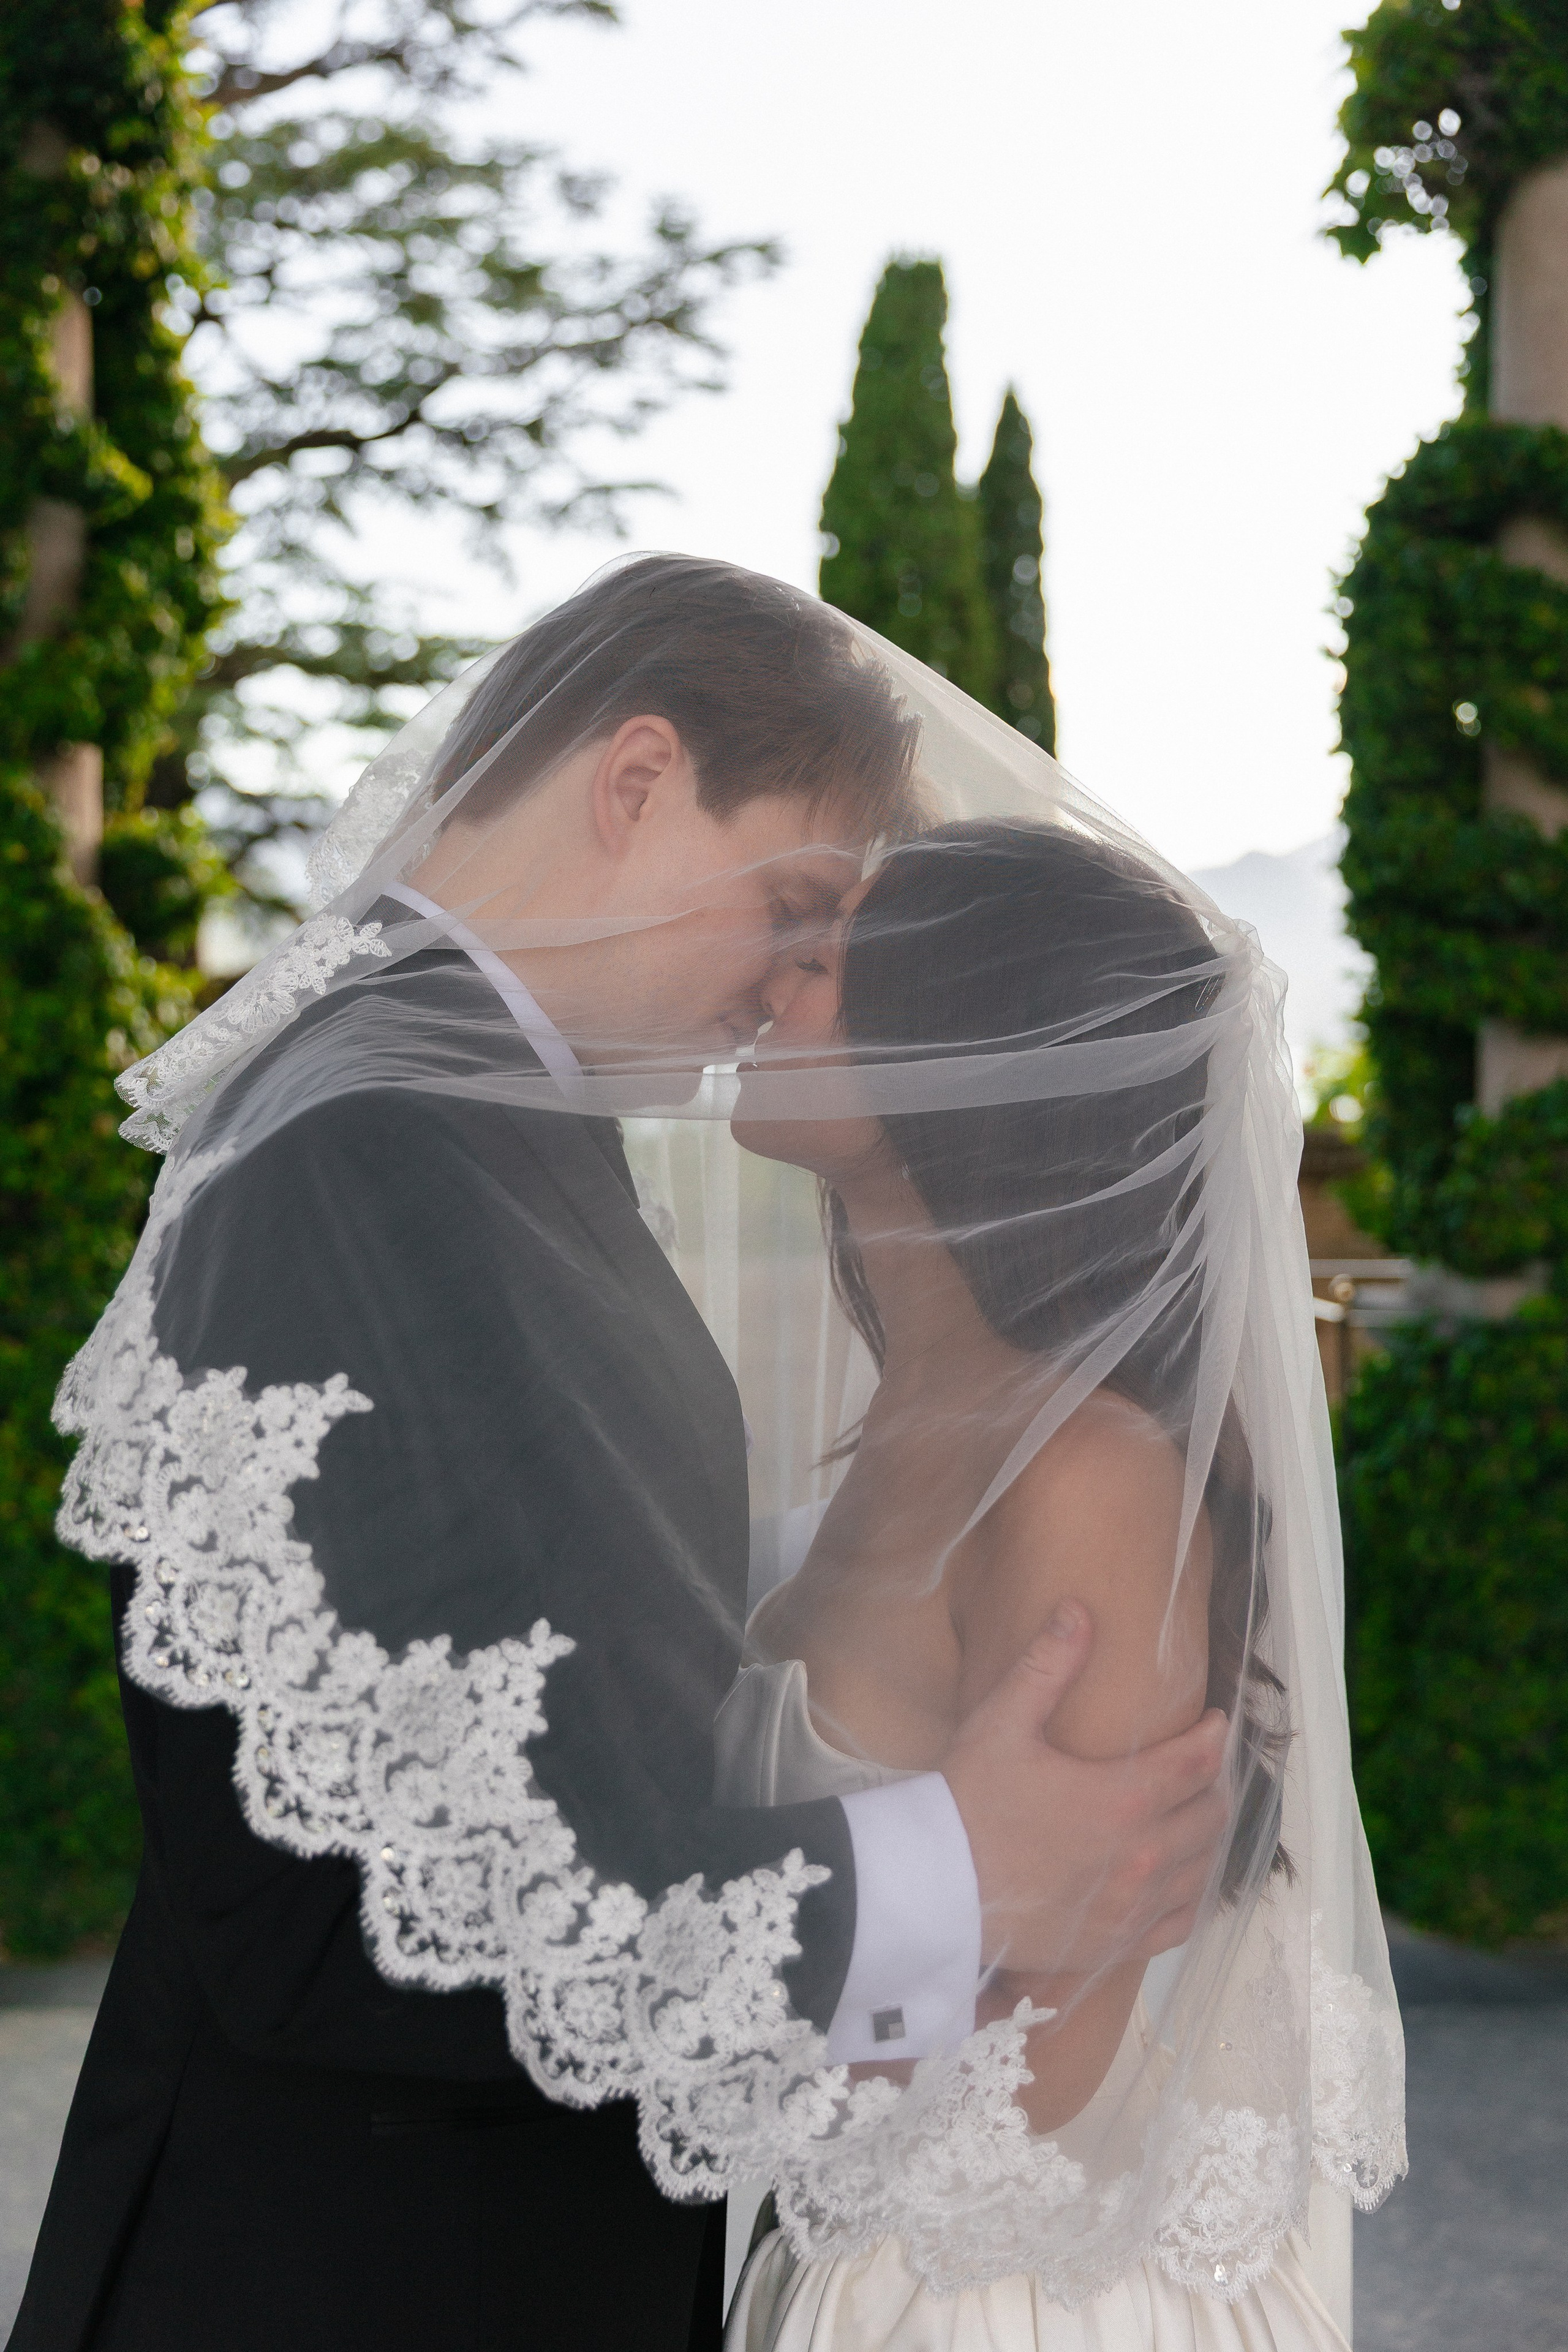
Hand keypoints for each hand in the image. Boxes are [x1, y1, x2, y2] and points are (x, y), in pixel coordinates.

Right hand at [943, 1599, 1228, 1974]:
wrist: (931, 1891)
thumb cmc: (966, 1804)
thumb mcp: (1002, 1722)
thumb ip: (1048, 1664)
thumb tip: (1079, 1610)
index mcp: (1121, 1798)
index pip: (1196, 1761)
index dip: (1214, 1735)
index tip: (1216, 1721)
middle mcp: (1139, 1856)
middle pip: (1209, 1815)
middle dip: (1213, 1783)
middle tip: (1203, 1764)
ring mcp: (1131, 1907)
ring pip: (1203, 1869)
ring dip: (1207, 1837)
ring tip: (1195, 1812)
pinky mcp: (1114, 1943)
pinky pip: (1180, 1922)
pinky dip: (1191, 1896)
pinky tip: (1181, 1878)